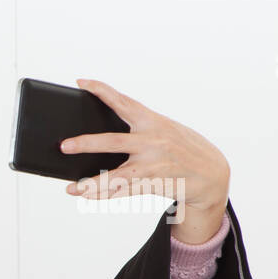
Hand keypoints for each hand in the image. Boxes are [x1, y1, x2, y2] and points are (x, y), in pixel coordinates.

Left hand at [60, 78, 229, 242]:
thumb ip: (139, 129)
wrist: (212, 173)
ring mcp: (154, 164)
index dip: (102, 91)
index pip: (123, 102)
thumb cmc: (182, 148)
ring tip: (72, 188)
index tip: (81, 82)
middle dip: (87, 143)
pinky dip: (105, 195)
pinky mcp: (155, 183)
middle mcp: (153, 141)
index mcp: (153, 121)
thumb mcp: (165, 130)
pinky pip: (124, 191)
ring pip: (117, 175)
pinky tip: (88, 196)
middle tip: (64, 145)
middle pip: (113, 142)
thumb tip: (102, 140)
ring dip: (91, 183)